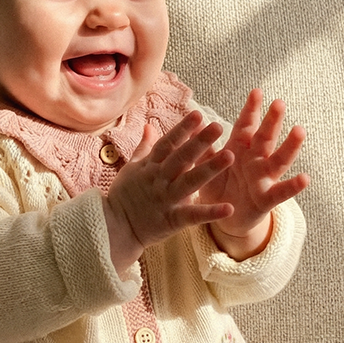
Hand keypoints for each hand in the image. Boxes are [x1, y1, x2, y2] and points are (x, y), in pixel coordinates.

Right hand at [104, 110, 234, 275]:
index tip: (198, 114)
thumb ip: (144, 147)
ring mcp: (166, 199)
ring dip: (210, 169)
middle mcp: (159, 180)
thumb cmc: (123, 196)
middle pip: (181, 158)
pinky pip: (192, 216)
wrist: (113, 228)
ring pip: (190, 182)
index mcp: (150, 167)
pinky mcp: (171, 220)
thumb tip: (149, 125)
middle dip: (199, 142)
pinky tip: (229, 207)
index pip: (167, 144)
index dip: (182, 129)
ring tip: (230, 156)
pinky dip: (210, 212)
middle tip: (218, 127)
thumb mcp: (132, 168)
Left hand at [201, 89, 309, 260]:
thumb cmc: (218, 186)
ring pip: (279, 159)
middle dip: (272, 120)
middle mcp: (256, 160)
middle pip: (265, 137)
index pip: (247, 125)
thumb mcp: (207, 166)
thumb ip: (203, 148)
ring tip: (299, 131)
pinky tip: (305, 178)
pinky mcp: (267, 199)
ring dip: (289, 146)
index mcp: (240, 149)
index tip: (257, 91)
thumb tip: (192, 124)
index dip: (252, 109)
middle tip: (278, 103)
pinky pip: (282, 192)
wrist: (225, 218)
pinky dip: (293, 186)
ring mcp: (264, 178)